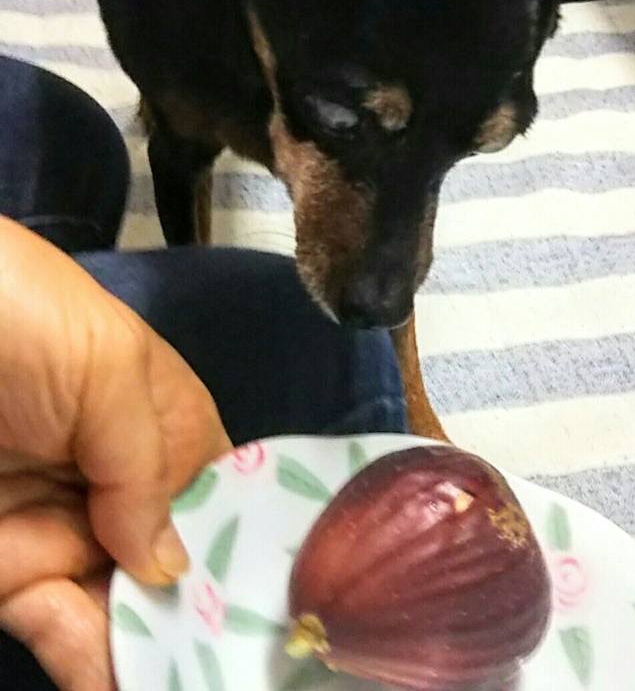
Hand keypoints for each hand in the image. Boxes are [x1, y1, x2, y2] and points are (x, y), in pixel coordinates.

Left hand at [0, 218, 231, 689]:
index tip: (268, 608)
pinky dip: (91, 660)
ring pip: (127, 603)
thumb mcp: (110, 368)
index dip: (245, 548)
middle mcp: (128, 483)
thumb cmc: (29, 323)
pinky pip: (62, 622)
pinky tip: (121, 683)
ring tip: (185, 680)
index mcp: (170, 425)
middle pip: (181, 561)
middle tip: (232, 665)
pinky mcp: (11, 566)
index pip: (223, 497)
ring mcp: (70, 528)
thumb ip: (148, 468)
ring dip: (155, 649)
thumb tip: (170, 567)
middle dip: (205, 614)